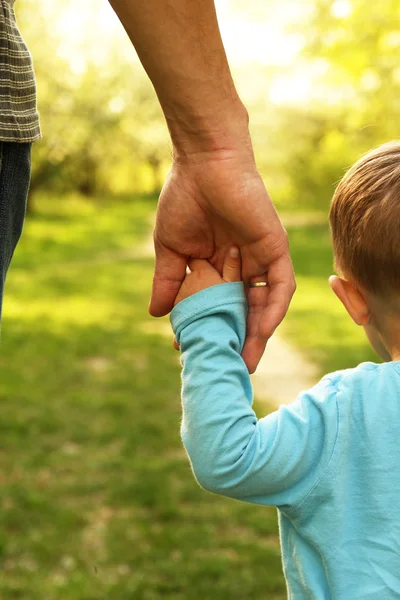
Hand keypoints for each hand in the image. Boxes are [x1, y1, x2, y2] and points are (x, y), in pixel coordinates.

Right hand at [149, 148, 295, 372]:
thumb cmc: (185, 199)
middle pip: (243, 311)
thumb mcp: (171, 249)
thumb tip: (156, 313)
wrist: (204, 162)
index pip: (217, 307)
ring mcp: (259, 258)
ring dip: (257, 334)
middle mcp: (241, 266)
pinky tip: (261, 331)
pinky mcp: (275, 247)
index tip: (194, 352)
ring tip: (246, 362)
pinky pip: (280, 285)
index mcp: (217, 266)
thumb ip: (169, 281)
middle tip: (230, 370)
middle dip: (238, 340)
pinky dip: (272, 309)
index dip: (208, 330)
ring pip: (264, 304)